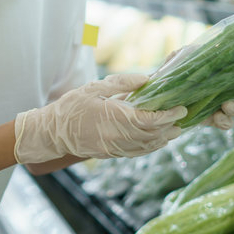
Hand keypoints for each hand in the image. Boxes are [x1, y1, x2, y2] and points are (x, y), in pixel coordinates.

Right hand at [14, 74, 187, 163]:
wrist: (51, 133)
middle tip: (182, 117)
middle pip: (152, 135)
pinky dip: (150, 147)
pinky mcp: (110, 154)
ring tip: (176, 130)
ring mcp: (114, 148)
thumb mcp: (94, 87)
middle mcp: (116, 137)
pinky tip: (157, 140)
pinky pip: (136, 153)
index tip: (180, 108)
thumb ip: (121, 83)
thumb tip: (146, 79)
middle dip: (170, 127)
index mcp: (113, 118)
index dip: (168, 116)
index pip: (149, 120)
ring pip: (146, 147)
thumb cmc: (70, 107)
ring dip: (163, 139)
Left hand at [159, 47, 233, 130]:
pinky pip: (225, 123)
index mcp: (222, 75)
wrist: (160, 92)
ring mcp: (220, 106)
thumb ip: (189, 53)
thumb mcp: (179, 59)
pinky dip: (224, 121)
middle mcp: (225, 90)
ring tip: (224, 106)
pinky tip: (217, 117)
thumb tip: (197, 47)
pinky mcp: (211, 119)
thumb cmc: (172, 73)